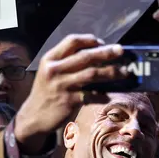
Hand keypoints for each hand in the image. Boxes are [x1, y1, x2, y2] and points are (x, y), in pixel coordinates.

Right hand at [14, 34, 125, 152]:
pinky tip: (110, 94)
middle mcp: (55, 70)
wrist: (34, 117)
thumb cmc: (46, 93)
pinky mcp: (68, 101)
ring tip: (125, 72)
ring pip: (92, 74)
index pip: (72, 41)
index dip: (89, 40)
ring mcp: (62, 86)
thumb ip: (66, 63)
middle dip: (106, 53)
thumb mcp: (49, 73)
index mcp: (50, 59)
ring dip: (111, 72)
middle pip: (85, 56)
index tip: (102, 43)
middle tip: (121, 51)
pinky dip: (103, 94)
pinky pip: (91, 95)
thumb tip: (96, 56)